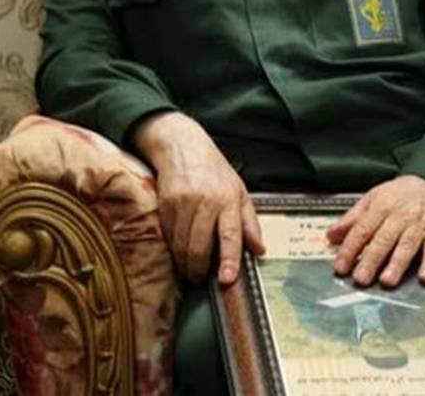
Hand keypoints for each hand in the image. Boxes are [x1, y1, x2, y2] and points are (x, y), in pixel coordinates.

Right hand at [133, 111, 264, 284]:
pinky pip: (168, 236)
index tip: (227, 279)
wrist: (181, 146)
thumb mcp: (239, 190)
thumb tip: (260, 249)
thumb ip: (249, 222)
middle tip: (201, 279)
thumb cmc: (213, 170)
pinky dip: (173, 248)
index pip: (230, 235)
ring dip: (184, 264)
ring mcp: (183, 203)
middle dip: (198, 270)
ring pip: (181, 246)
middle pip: (199, 247)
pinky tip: (177, 249)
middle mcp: (205, 201)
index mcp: (228, 199)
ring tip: (189, 269)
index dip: (229, 260)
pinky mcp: (165, 204)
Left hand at [326, 175, 424, 287]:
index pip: (362, 230)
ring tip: (387, 281)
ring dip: (397, 264)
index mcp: (380, 206)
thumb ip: (351, 219)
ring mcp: (420, 224)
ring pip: (407, 245)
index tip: (341, 267)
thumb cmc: (399, 195)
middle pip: (383, 239)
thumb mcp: (372, 199)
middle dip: (371, 260)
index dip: (350, 249)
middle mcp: (399, 216)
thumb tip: (330, 236)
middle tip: (360, 279)